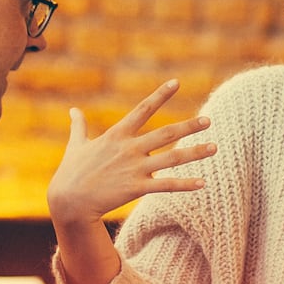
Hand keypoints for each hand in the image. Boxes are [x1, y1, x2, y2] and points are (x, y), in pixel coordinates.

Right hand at [47, 79, 216, 226]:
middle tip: (209, 120)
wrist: (69, 201)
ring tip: (215, 147)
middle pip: (166, 134)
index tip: (177, 83)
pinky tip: (203, 182)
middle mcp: (129, 149)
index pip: (143, 109)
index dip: (160, 95)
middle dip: (189, 126)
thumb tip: (72, 110)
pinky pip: (166, 186)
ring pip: (172, 159)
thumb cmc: (71, 173)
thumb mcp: (75, 145)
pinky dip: (185, 184)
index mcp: (116, 135)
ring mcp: (134, 169)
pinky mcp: (136, 188)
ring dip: (195, 153)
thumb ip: (78, 126)